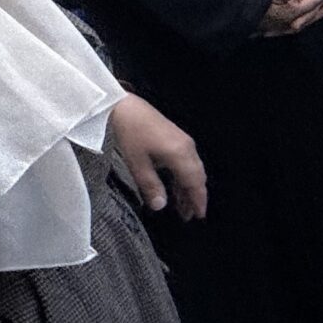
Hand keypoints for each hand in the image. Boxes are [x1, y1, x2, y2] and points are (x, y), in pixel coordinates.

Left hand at [109, 95, 206, 219]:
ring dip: (188, 187)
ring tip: (181, 205)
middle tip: (188, 215)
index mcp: (180, 154)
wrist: (123, 106)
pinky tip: (174, 185)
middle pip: (197, 176)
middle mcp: (187, 148)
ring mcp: (183, 141)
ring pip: (192, 170)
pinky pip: (186, 162)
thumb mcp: (137, 163)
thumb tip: (160, 206)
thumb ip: (150, 186)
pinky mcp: (176, 138)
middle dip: (194, 196)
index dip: (198, 200)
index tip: (199, 216)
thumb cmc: (129, 133)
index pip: (195, 182)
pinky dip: (183, 176)